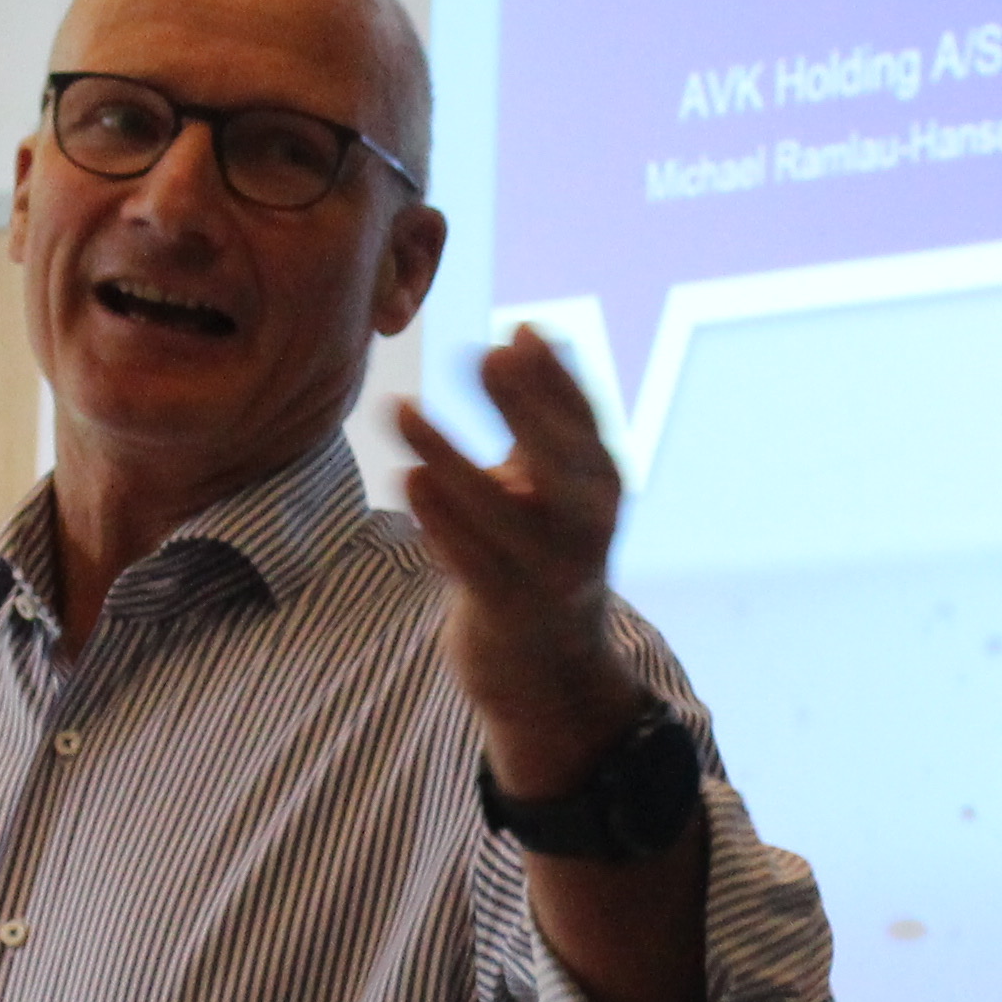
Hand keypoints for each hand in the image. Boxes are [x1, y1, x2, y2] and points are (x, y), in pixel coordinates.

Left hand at [392, 327, 636, 793]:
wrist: (546, 670)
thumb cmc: (539, 553)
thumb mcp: (551, 484)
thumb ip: (541, 415)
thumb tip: (526, 332)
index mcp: (600, 489)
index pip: (586, 424)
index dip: (556, 377)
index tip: (516, 331)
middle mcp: (588, 530)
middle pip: (563, 461)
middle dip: (526, 407)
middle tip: (482, 354)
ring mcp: (551, 575)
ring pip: (503, 513)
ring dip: (450, 458)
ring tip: (401, 408)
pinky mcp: (507, 613)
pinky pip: (472, 564)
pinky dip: (440, 523)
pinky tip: (408, 478)